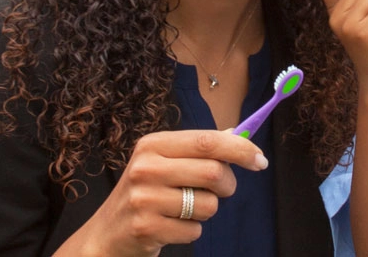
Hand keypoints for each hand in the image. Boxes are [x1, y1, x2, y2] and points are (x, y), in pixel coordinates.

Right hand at [54, 129, 268, 256]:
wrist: (106, 235)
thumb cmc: (146, 193)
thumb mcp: (165, 162)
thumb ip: (200, 148)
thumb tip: (239, 133)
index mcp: (154, 144)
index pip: (208, 140)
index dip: (240, 149)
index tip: (260, 160)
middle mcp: (146, 167)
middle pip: (213, 172)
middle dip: (227, 185)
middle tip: (221, 190)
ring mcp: (143, 198)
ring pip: (208, 204)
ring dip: (208, 210)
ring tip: (186, 209)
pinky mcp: (146, 227)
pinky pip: (194, 230)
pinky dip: (191, 230)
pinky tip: (171, 226)